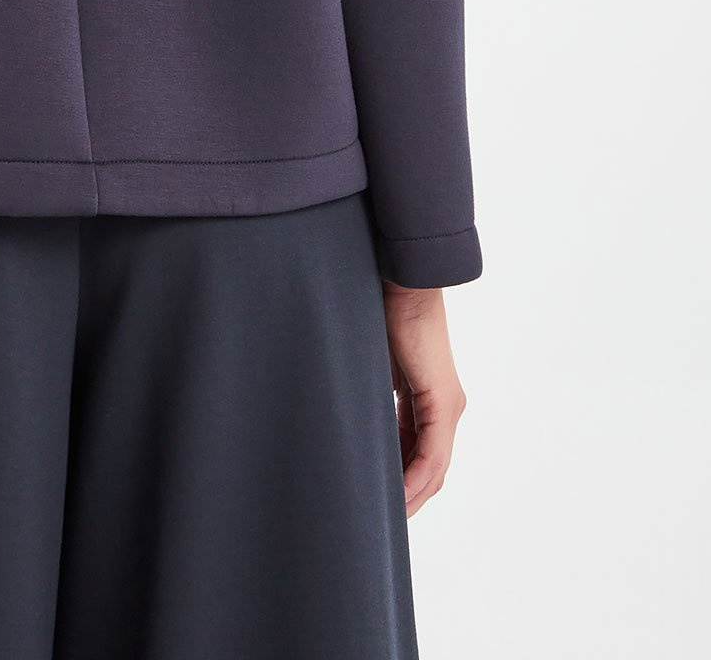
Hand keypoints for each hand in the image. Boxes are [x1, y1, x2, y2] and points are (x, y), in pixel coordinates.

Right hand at [382, 282, 466, 518]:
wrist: (400, 282)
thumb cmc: (381, 314)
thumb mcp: (374, 368)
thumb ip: (373, 398)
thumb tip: (352, 421)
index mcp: (431, 399)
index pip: (419, 455)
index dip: (401, 482)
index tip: (376, 500)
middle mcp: (446, 408)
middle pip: (430, 469)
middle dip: (407, 497)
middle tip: (378, 519)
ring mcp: (448, 406)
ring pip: (433, 467)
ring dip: (411, 495)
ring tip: (384, 516)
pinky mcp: (443, 402)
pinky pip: (432, 455)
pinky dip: (415, 478)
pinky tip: (397, 496)